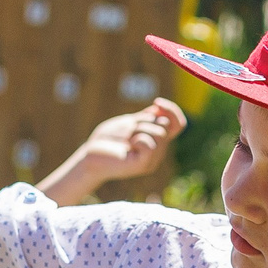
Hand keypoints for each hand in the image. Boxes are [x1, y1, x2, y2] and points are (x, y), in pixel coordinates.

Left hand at [40, 99, 186, 204]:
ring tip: (126, 139)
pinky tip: (128, 146)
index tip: (156, 102)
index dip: (172, 110)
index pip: (179, 124)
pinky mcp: (143, 165)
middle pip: (166, 126)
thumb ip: (146, 118)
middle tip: (129, 130)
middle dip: (145, 120)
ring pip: (159, 134)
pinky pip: (150, 144)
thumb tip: (160, 110)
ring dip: (139, 129)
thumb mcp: (129, 123)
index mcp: (157, 142)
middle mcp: (158, 153)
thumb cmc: (106, 141)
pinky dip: (138, 139)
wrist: (89, 157)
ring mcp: (152, 160)